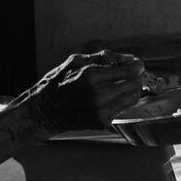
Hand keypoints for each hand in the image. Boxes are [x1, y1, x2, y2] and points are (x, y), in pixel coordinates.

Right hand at [10, 50, 144, 133]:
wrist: (44, 112)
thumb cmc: (57, 83)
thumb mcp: (74, 61)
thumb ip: (103, 57)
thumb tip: (126, 58)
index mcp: (91, 77)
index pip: (129, 72)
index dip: (137, 66)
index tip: (137, 63)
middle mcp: (99, 96)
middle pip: (135, 85)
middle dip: (136, 76)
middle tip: (131, 72)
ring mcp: (101, 112)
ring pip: (132, 98)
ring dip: (132, 88)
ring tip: (121, 83)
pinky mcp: (102, 122)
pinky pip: (122, 108)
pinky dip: (121, 100)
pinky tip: (109, 95)